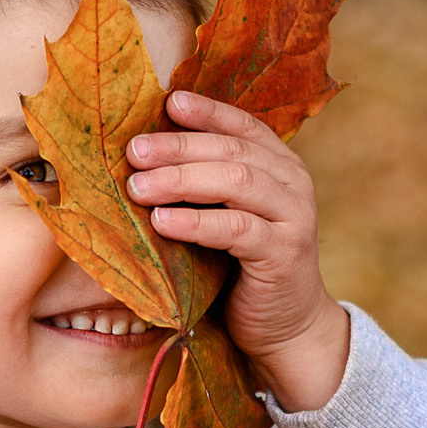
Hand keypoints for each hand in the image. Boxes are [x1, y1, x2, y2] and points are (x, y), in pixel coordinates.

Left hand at [126, 90, 350, 411]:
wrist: (286, 326)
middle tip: (133, 151)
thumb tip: (142, 156)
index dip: (206, 111)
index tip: (166, 102)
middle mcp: (292, 183)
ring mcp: (293, 217)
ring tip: (138, 186)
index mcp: (279, 165)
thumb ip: (203, 186)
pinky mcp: (283, 254)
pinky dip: (196, 222)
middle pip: (232, 151)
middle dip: (178, 147)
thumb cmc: (242, 268)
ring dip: (181, 181)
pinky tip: (163, 222)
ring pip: (236, 182)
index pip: (242, 125)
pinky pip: (237, 228)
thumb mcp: (225, 216)